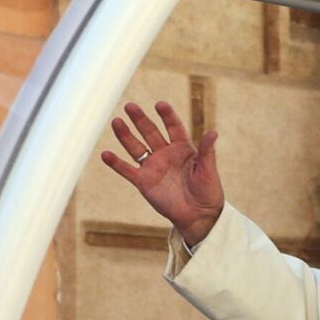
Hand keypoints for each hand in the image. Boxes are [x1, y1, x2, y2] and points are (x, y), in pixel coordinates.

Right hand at [101, 101, 223, 244]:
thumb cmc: (208, 191)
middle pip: (151, 132)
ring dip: (125, 135)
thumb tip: (213, 132)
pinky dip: (116, 163)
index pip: (174, 127)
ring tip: (116, 122)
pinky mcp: (144, 182)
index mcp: (183, 149)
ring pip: (136, 147)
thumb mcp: (209, 170)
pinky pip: (127, 170)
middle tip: (130, 106)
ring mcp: (153, 167)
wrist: (199, 215)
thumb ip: (207, 151)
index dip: (167, 116)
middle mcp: (166, 154)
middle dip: (140, 120)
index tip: (160, 104)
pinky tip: (106, 154)